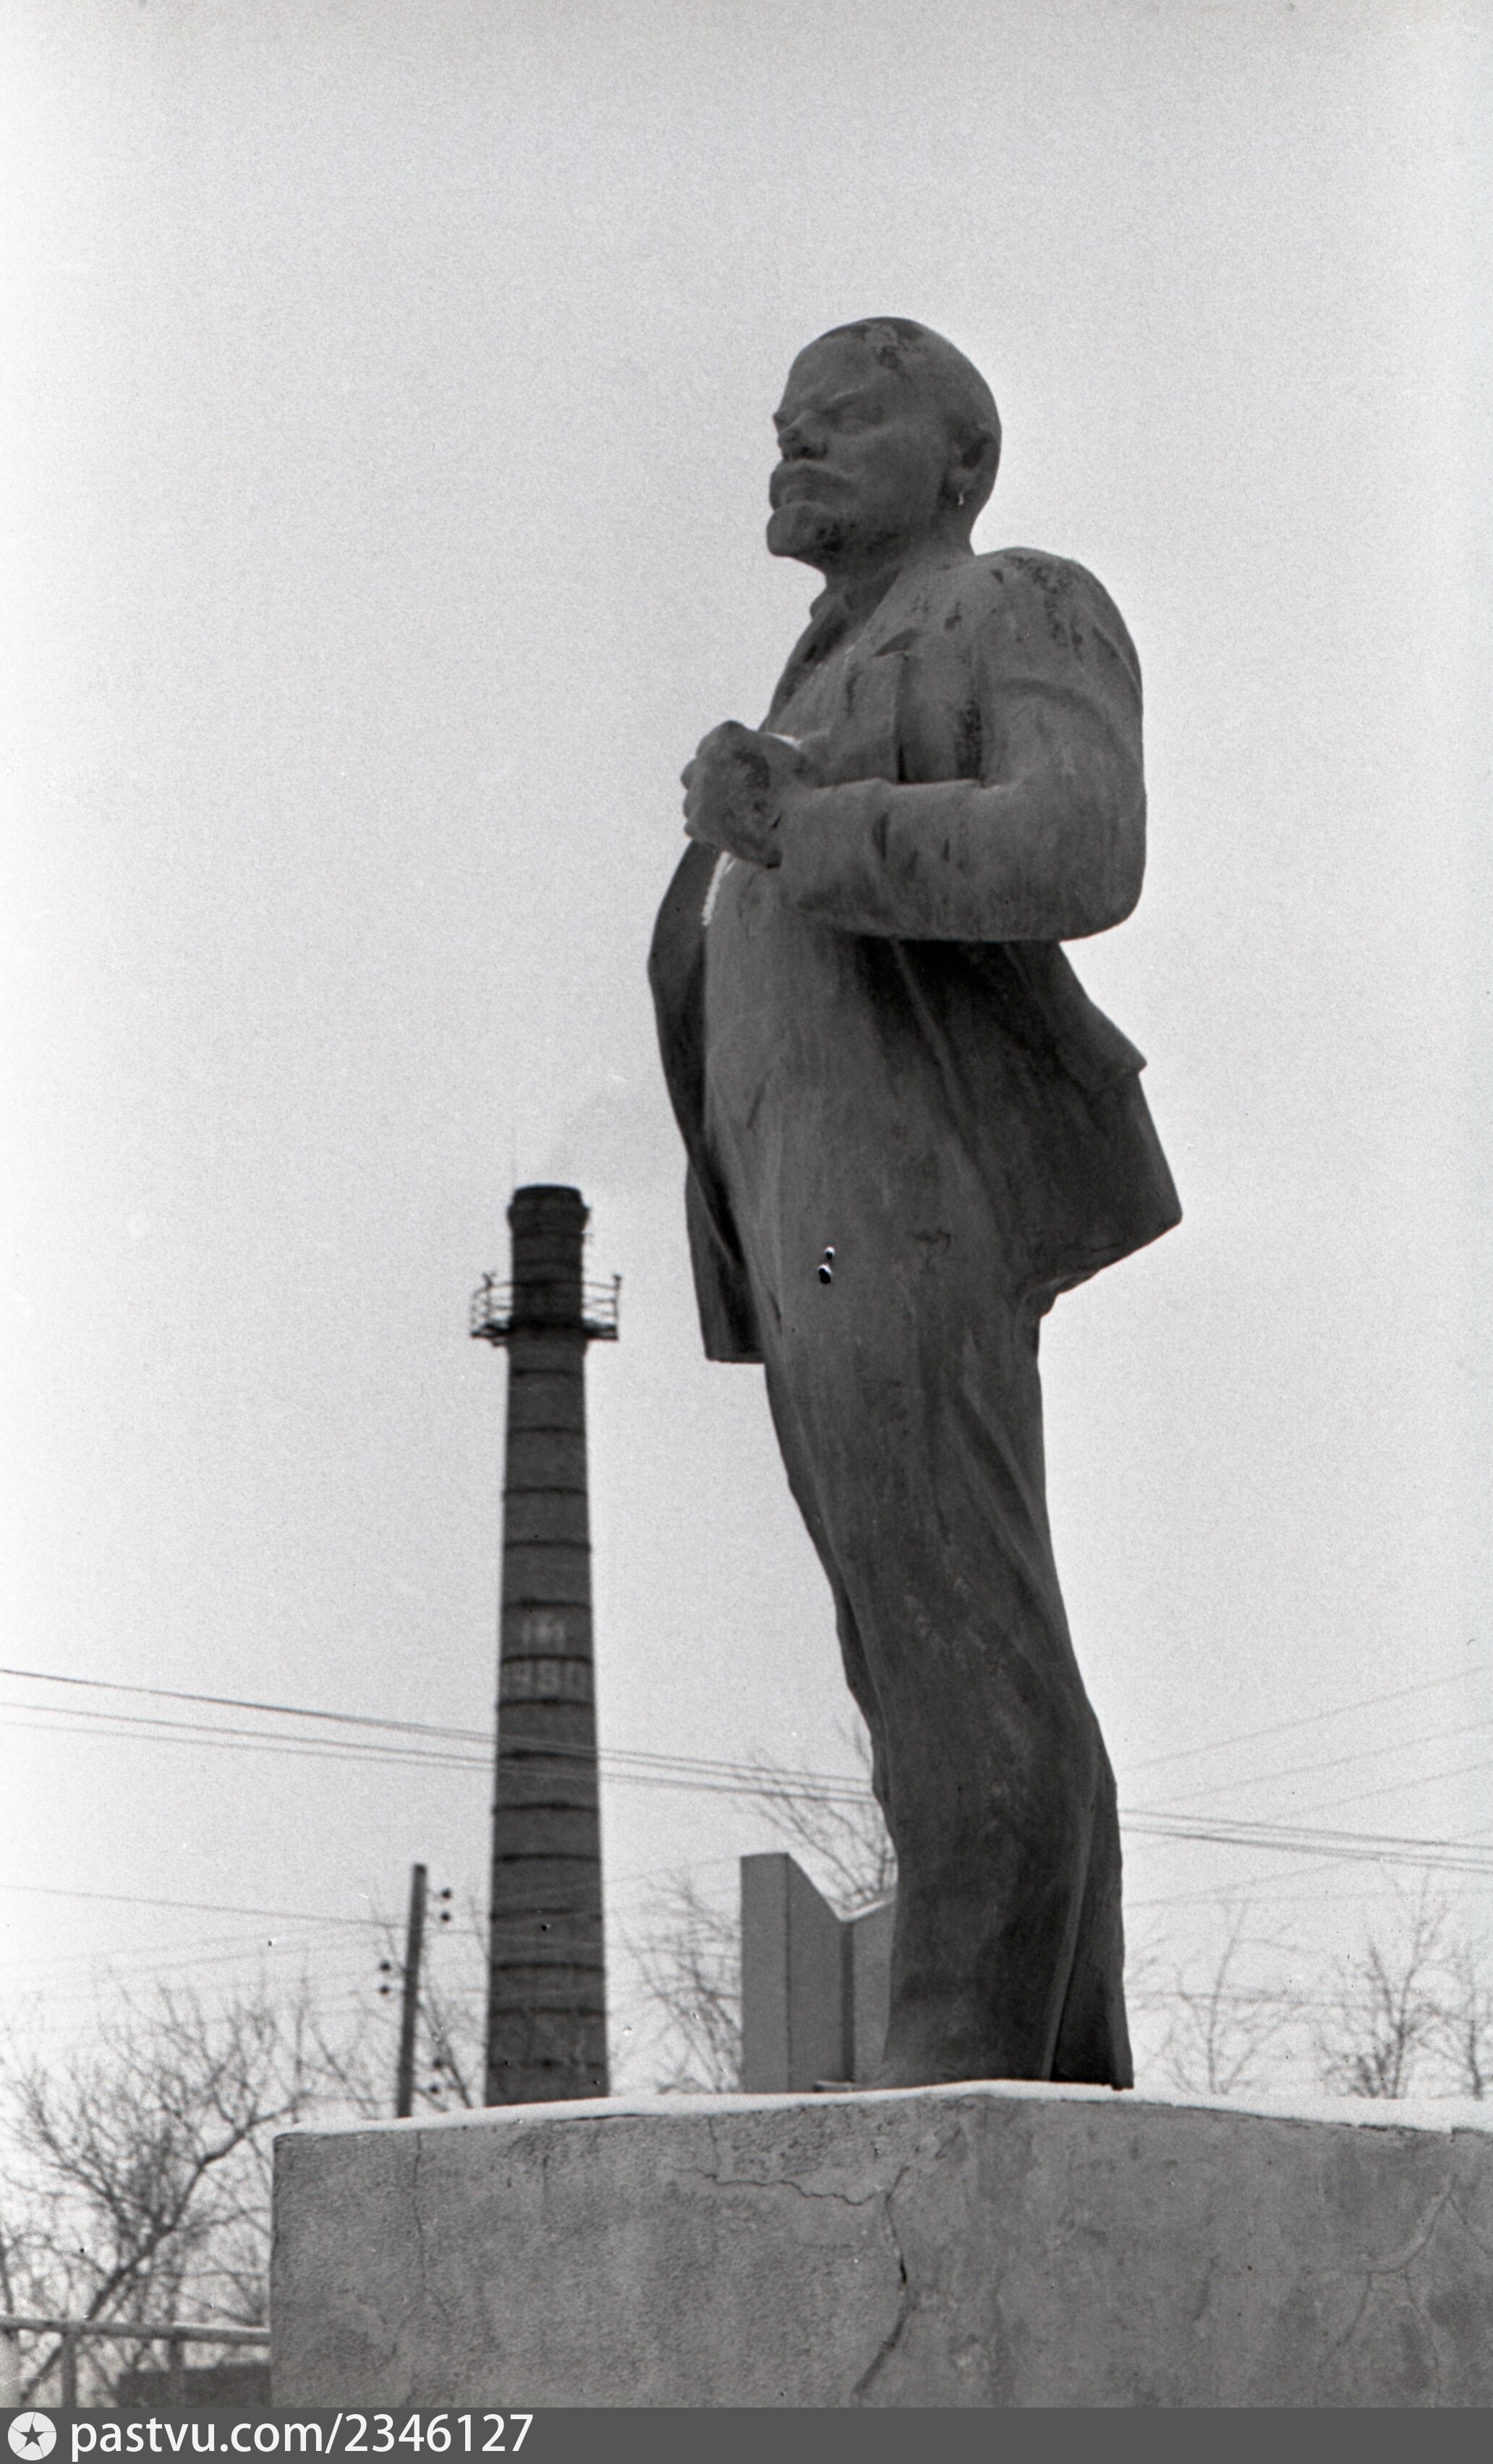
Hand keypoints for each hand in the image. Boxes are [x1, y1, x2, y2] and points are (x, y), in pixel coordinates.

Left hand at [681, 722, 806, 865]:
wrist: (804, 818)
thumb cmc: (806, 786)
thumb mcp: (787, 753)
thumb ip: (764, 751)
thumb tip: (769, 757)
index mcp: (727, 733)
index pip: (706, 748)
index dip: (718, 768)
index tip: (729, 782)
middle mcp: (708, 756)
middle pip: (690, 775)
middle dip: (706, 790)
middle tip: (728, 806)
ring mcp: (702, 788)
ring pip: (690, 804)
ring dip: (706, 814)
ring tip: (733, 826)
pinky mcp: (701, 819)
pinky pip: (692, 827)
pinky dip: (708, 834)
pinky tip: (730, 838)